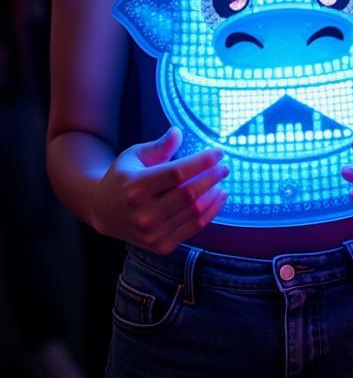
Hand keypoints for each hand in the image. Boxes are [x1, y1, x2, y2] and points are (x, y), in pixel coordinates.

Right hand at [91, 127, 228, 253]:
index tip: (218, 153)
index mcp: (135, 187)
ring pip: (194, 212)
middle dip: (213, 177)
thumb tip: (178, 132)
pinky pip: (194, 227)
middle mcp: (143, 213)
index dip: (202, 162)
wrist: (102, 211)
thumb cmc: (123, 177)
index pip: (178, 173)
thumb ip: (158, 146)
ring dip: (214, 194)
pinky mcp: (160, 246)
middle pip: (189, 193)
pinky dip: (211, 212)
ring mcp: (152, 233)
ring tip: (222, 182)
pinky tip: (218, 198)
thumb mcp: (134, 156)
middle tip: (225, 167)